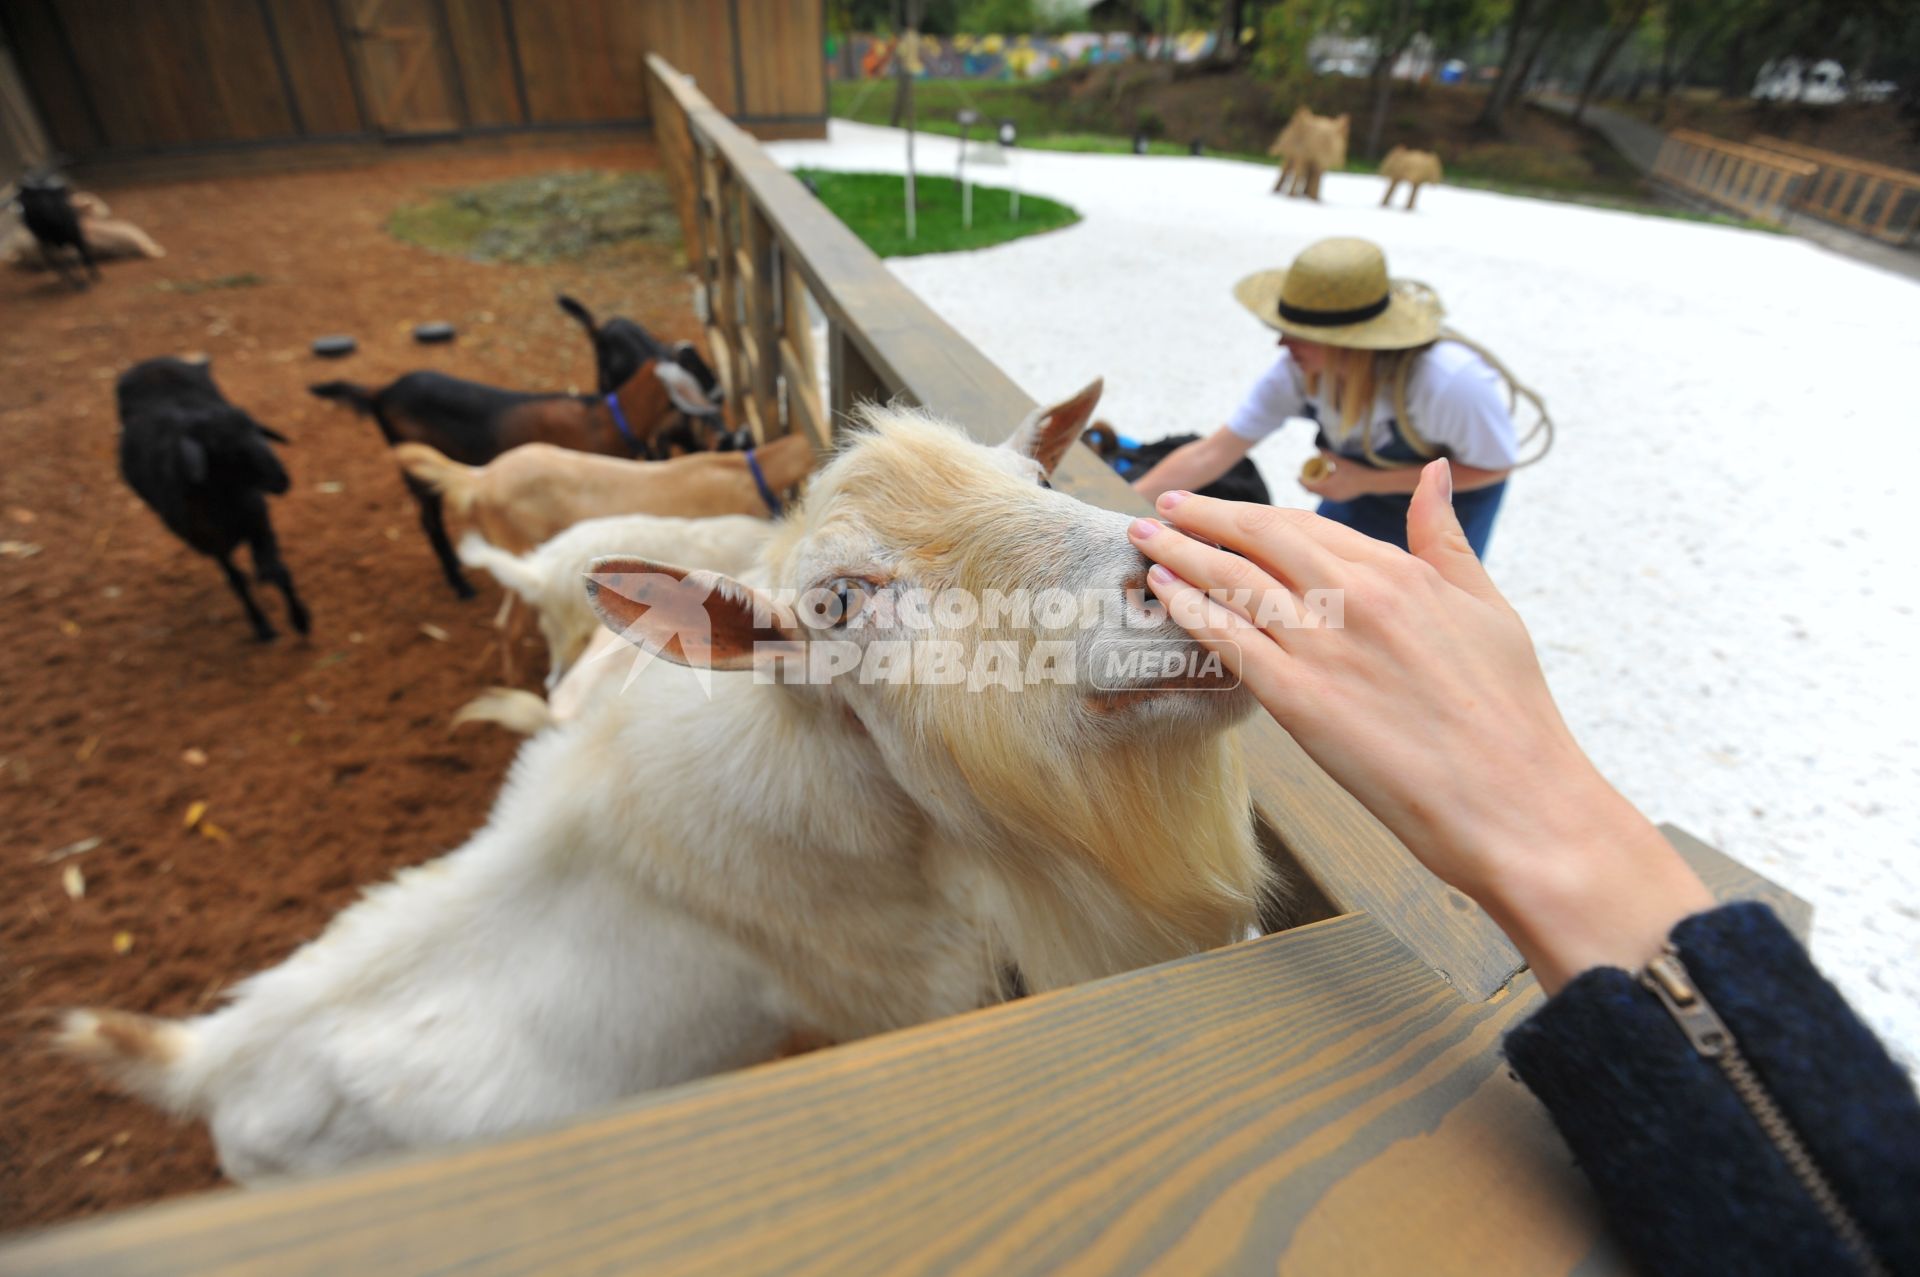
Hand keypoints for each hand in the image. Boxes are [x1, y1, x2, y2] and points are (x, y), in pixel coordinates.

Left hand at [1127, 459, 1713, 991]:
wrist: (1517, 804)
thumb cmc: (1511, 716)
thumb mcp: (1488, 608)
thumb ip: (1445, 539)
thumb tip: (1429, 474)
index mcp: (1401, 573)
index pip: (1306, 526)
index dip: (1252, 514)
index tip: (1217, 507)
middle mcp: (1355, 597)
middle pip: (1258, 539)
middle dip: (1202, 517)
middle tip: (1162, 505)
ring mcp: (1323, 646)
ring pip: (1232, 581)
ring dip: (1180, 553)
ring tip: (1145, 538)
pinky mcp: (1298, 701)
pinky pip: (1227, 639)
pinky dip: (1187, 608)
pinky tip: (1160, 592)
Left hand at [1298, 451, 1373, 501]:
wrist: (1370, 482)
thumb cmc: (1355, 471)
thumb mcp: (1341, 462)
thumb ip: (1328, 455)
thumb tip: (1317, 448)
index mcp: (1328, 488)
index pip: (1310, 487)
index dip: (1302, 482)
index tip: (1297, 476)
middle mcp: (1330, 496)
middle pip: (1313, 492)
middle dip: (1307, 485)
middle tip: (1303, 477)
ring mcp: (1336, 499)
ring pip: (1320, 495)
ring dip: (1315, 488)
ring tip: (1312, 480)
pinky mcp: (1341, 499)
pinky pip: (1327, 496)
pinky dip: (1322, 490)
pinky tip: (1323, 485)